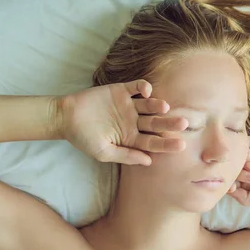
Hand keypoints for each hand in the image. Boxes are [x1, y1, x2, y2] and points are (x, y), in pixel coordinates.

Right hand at [56, 80, 187, 164]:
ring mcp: (129, 106)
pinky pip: (136, 87)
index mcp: (132, 138)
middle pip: (156, 123)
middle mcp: (134, 122)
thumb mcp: (103, 152)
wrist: (66, 117)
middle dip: (169, 124)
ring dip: (158, 106)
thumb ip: (126, 156)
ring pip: (149, 105)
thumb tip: (149, 162)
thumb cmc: (83, 138)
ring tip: (164, 108)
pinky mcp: (121, 91)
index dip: (167, 144)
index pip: (153, 142)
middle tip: (184, 123)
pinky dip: (144, 87)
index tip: (181, 146)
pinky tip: (146, 92)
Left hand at [227, 136, 249, 206]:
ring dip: (239, 161)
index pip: (230, 183)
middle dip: (236, 173)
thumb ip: (246, 199)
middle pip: (231, 169)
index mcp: (247, 184)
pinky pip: (243, 143)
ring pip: (235, 156)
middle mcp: (247, 170)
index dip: (227, 185)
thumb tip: (228, 192)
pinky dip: (242, 149)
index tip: (232, 187)